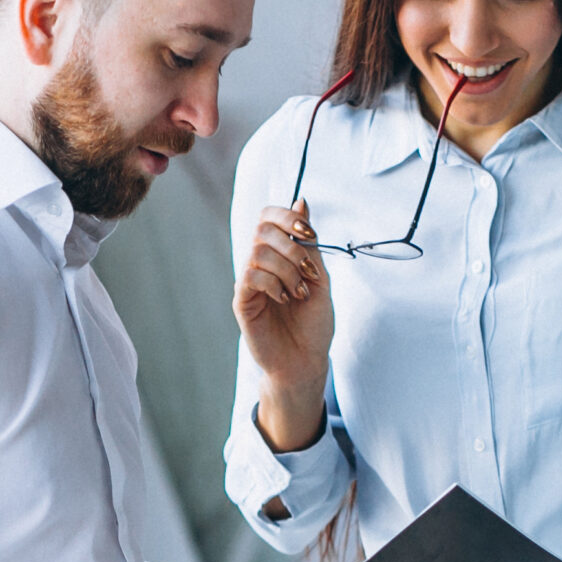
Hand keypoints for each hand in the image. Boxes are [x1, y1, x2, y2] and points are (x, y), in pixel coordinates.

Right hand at [233, 201, 332, 449]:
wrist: (306, 362)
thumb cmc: (313, 324)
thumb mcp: (319, 277)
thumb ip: (309, 243)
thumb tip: (301, 200)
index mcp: (278, 255)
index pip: (268, 217)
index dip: (286, 215)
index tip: (309, 234)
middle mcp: (259, 265)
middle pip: (262, 228)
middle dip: (291, 245)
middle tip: (309, 272)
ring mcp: (249, 283)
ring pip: (258, 252)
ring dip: (287, 268)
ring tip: (300, 293)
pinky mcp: (242, 303)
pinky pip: (250, 276)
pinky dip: (273, 283)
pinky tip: (285, 300)